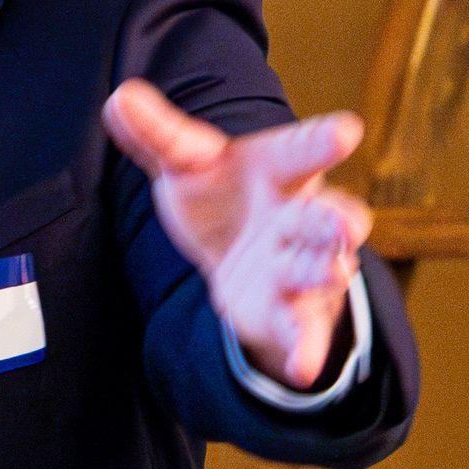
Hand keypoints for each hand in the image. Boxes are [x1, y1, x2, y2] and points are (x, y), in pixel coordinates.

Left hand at [103, 78, 371, 390]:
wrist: (236, 255)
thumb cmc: (221, 195)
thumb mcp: (186, 163)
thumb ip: (158, 135)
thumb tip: (119, 99)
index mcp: (280, 170)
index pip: (301, 151)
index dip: (323, 139)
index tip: (347, 131)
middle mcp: (300, 217)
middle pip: (323, 217)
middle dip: (337, 220)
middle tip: (349, 223)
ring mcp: (298, 267)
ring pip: (318, 270)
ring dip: (326, 272)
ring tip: (334, 272)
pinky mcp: (288, 313)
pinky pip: (300, 330)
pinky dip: (302, 349)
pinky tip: (300, 370)